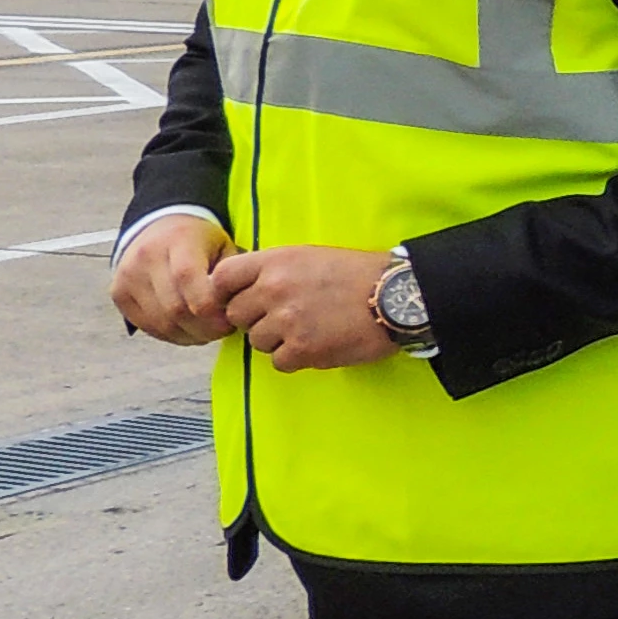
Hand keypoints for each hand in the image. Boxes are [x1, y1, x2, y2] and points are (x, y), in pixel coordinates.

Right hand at [112, 216, 235, 342]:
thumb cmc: (198, 240)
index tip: (230, 320)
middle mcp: (146, 256)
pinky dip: (171, 335)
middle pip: (175, 308)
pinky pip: (147, 326)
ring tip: (207, 331)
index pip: (188, 280)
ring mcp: (128, 275)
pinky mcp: (119, 292)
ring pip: (161, 323)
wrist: (158, 227)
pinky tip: (187, 330)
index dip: (210, 309)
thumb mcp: (223, 245)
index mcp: (177, 240)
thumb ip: (229, 276)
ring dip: (189, 335)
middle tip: (222, 330)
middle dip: (204, 328)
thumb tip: (238, 310)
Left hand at [208, 244, 397, 371]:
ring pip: (257, 341)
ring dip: (276, 341)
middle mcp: (274, 289)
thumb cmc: (356, 274)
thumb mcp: (309, 256)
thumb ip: (273, 270)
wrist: (395, 296)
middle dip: (255, 319)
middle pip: (236, 315)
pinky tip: (317, 345)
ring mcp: (287, 321)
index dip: (226, 293)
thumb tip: (244, 290)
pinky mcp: (303, 349)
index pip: (222, 278)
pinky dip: (295, 358)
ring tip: (307, 331)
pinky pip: (279, 362)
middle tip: (284, 318)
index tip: (241, 300)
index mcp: (275, 261)